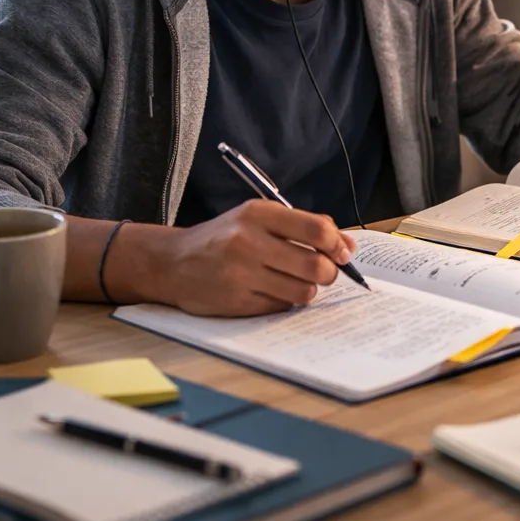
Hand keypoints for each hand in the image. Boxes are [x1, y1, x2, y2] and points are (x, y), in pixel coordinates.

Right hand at [129, 201, 357, 316]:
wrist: (172, 263)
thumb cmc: (224, 238)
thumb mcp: (258, 219)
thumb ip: (303, 227)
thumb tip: (348, 244)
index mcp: (258, 214)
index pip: (316, 230)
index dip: (337, 245)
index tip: (342, 253)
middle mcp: (249, 241)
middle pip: (315, 265)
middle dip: (329, 273)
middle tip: (323, 272)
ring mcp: (241, 274)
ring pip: (303, 291)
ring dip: (307, 289)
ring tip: (294, 281)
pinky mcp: (236, 301)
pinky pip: (282, 306)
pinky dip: (284, 301)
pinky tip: (270, 291)